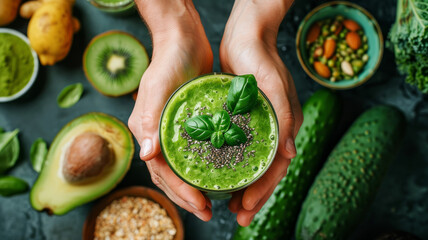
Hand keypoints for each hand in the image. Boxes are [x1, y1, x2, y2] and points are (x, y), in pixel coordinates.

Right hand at [128, 0, 212, 220]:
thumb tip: (146, 156)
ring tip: (213, 201)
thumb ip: (149, 120)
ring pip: (182, 167)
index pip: (161, 171)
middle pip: (170, 175)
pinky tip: (218, 173)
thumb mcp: (157, 87)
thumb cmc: (168, 61)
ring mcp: (172, 131)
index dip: (180, 192)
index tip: (201, 205)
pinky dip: (203, 167)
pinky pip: (194, 152)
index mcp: (146, 131)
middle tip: (208, 212)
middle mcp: (156, 135)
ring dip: (195, 187)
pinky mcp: (189, 125)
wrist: (183, 40)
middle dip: (188, 197)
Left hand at [220, 0, 301, 225]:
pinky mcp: (243, 119)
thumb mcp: (273, 84)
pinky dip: (232, 165)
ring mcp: (258, 126)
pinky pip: (239, 149)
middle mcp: (274, 129)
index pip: (277, 167)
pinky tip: (219, 174)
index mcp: (285, 125)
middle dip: (253, 196)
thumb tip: (291, 154)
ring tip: (229, 204)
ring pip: (251, 163)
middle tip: (237, 216)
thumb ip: (284, 116)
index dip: (263, 190)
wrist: (246, 35)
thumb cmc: (260, 57)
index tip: (245, 209)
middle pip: (265, 171)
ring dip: (242, 185)